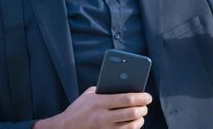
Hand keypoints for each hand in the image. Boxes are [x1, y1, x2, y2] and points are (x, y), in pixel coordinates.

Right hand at [33, 87, 151, 128]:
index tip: (148, 96)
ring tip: (141, 115)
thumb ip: (105, 90)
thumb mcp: (89, 95)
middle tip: (146, 106)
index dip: (141, 97)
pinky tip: (133, 124)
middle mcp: (103, 117)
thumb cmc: (78, 109)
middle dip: (143, 109)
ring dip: (139, 120)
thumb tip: (124, 87)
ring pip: (131, 126)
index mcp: (100, 102)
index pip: (127, 99)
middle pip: (132, 113)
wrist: (64, 128)